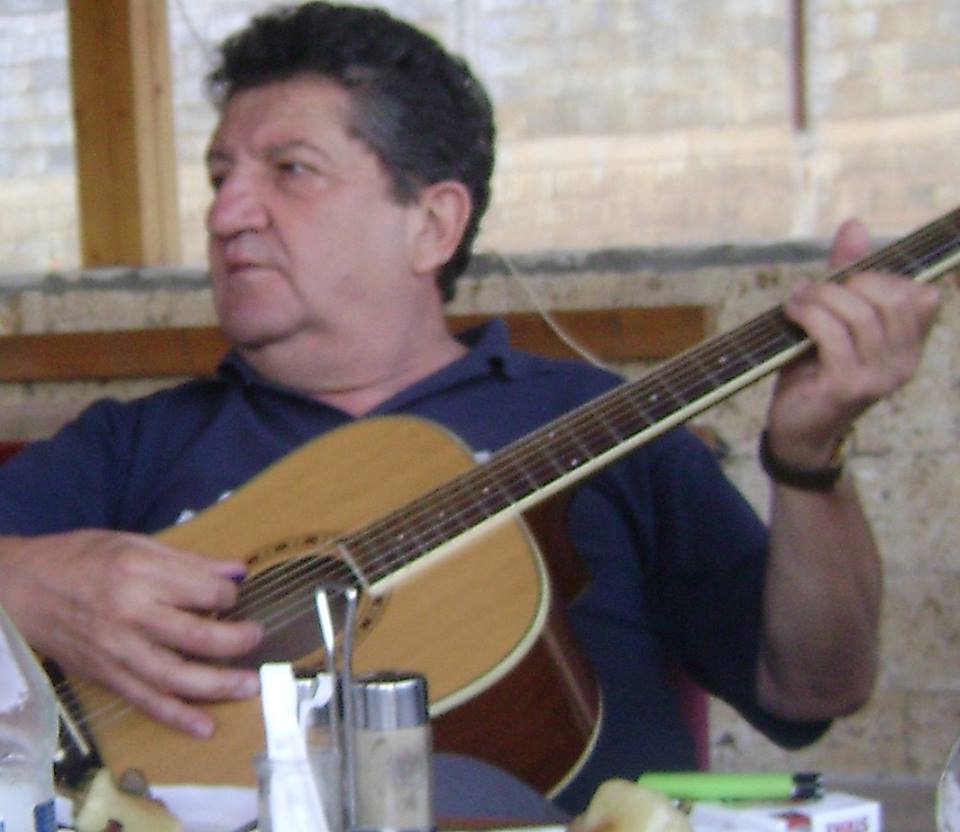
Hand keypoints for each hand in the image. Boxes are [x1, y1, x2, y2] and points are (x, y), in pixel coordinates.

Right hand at [0, 529, 262, 737]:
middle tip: (257, 637)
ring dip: (217, 684)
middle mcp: (130, 613)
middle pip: (195, 635)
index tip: (229, 596)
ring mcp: (117, 649)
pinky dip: (176, 715)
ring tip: (249, 685)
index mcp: (140, 572)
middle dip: (235, 640)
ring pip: (174, 674)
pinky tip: (205, 725)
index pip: (203, 590)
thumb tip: (237, 571)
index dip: (226, 594)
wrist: (22, 588)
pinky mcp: (105, 675)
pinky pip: (145, 699)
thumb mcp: (135, 543)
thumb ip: (189, 561)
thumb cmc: (81, 558)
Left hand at [765, 218, 940, 466]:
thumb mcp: (834, 318)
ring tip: (797, 301)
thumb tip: (854, 224)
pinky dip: (809, 314)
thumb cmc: (814, 371)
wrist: (796, 430)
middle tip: (814, 290)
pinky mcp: (849, 385)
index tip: (844, 279)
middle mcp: (905, 362)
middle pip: (891, 297)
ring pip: (859, 313)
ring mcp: (880, 377)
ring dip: (821, 297)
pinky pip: (833, 333)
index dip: (881, 276)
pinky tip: (791, 312)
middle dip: (847, 282)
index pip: (919, 294)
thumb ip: (846, 275)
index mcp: (910, 345)